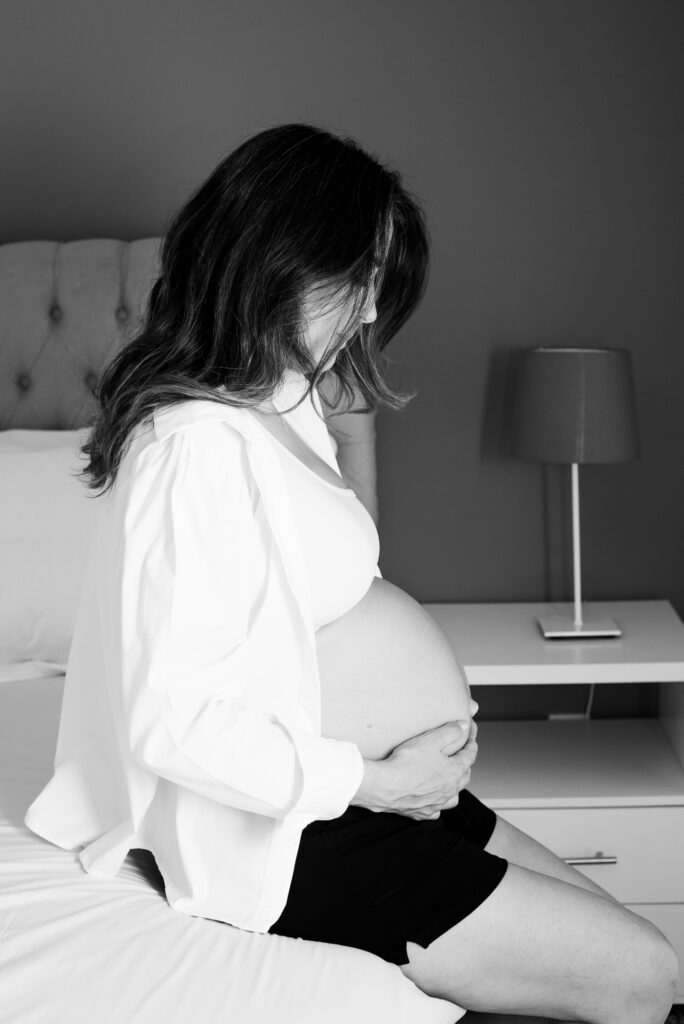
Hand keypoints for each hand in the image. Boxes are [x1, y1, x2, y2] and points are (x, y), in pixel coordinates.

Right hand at [352, 719, 478, 821]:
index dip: (471, 742)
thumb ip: (450, 731)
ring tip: (451, 779)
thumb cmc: (406, 764)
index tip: (470, 734)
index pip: (470, 755)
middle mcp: (449, 790)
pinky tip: (432, 799)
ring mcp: (436, 803)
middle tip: (461, 754)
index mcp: (454, 772)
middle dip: (465, 763)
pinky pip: (436, 810)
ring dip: (455, 787)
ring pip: (453, 796)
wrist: (384, 787)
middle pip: (465, 776)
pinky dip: (437, 804)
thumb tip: (463, 726)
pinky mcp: (421, 812)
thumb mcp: (430, 740)